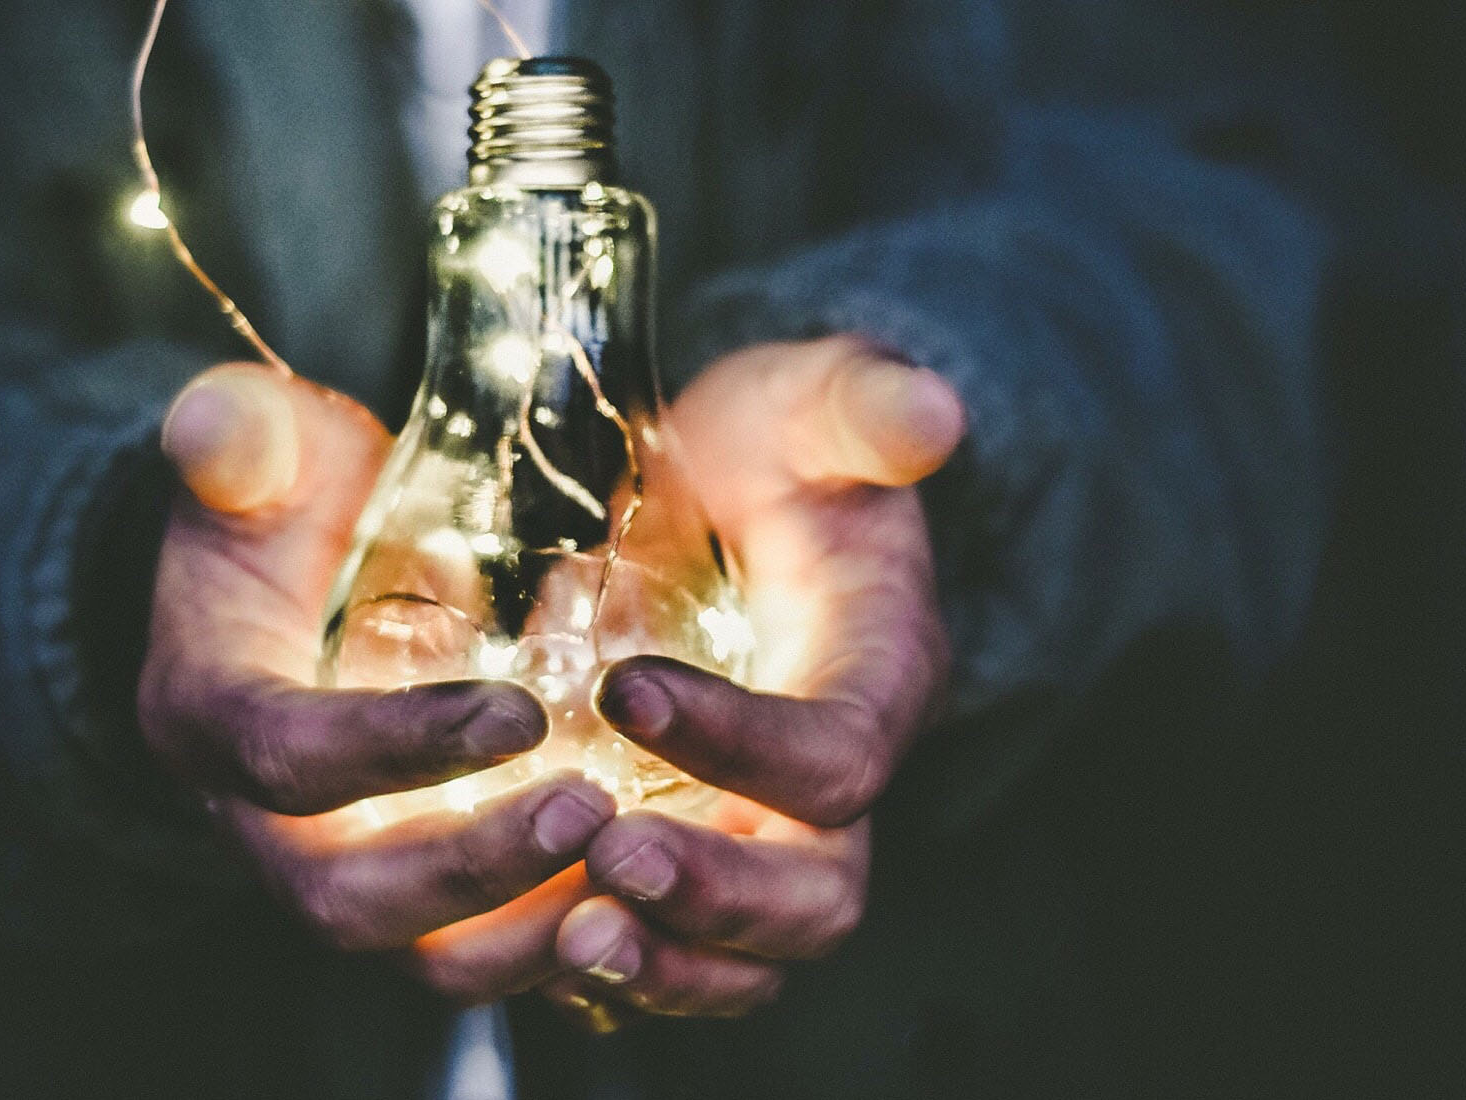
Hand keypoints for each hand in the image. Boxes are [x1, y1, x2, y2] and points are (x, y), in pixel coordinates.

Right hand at [138, 363, 615, 999]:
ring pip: (422, 955)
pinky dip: (566, 947)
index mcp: (210, 715)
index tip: (520, 713)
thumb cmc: (284, 506)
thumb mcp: (260, 454)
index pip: (287, 757)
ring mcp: (342, 869)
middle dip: (471, 871)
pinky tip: (655, 904)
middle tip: (593, 811)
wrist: (289, 582)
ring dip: (529, 934)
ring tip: (641, 873)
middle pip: (348, 899)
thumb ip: (240, 438)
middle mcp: (261, 823)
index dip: (395, 748)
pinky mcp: (415, 894)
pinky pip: (483, 954)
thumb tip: (215, 423)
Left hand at [538, 335, 965, 1028]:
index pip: (837, 754)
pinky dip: (617, 976)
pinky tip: (534, 944)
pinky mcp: (695, 857)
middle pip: (816, 895)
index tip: (625, 689)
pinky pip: (674, 956)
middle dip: (718, 894)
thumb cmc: (769, 449)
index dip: (743, 742)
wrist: (725, 496)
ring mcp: (763, 835)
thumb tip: (931, 411)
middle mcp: (831, 785)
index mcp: (876, 680)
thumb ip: (862, 405)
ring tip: (570, 938)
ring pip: (749, 958)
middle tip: (609, 858)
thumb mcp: (808, 404)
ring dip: (665, 964)